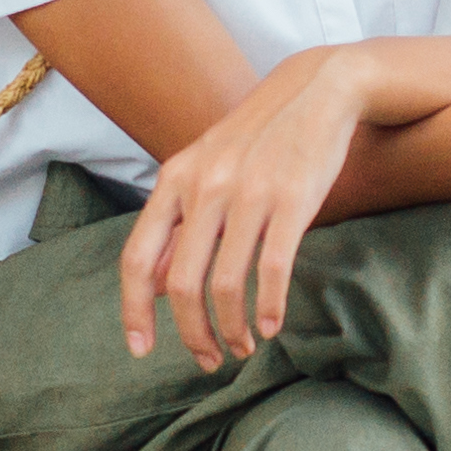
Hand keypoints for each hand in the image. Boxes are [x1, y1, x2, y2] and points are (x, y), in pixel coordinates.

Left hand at [121, 45, 372, 368]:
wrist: (316, 89)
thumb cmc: (258, 139)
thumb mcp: (204, 170)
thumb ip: (178, 223)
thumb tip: (154, 285)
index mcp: (174, 180)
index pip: (137, 259)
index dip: (134, 311)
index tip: (142, 349)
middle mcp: (204, 187)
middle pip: (180, 284)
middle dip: (192, 334)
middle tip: (209, 360)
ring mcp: (248, 192)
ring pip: (225, 284)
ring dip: (231, 329)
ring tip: (242, 348)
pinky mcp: (292, 199)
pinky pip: (272, 268)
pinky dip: (268, 307)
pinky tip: (271, 327)